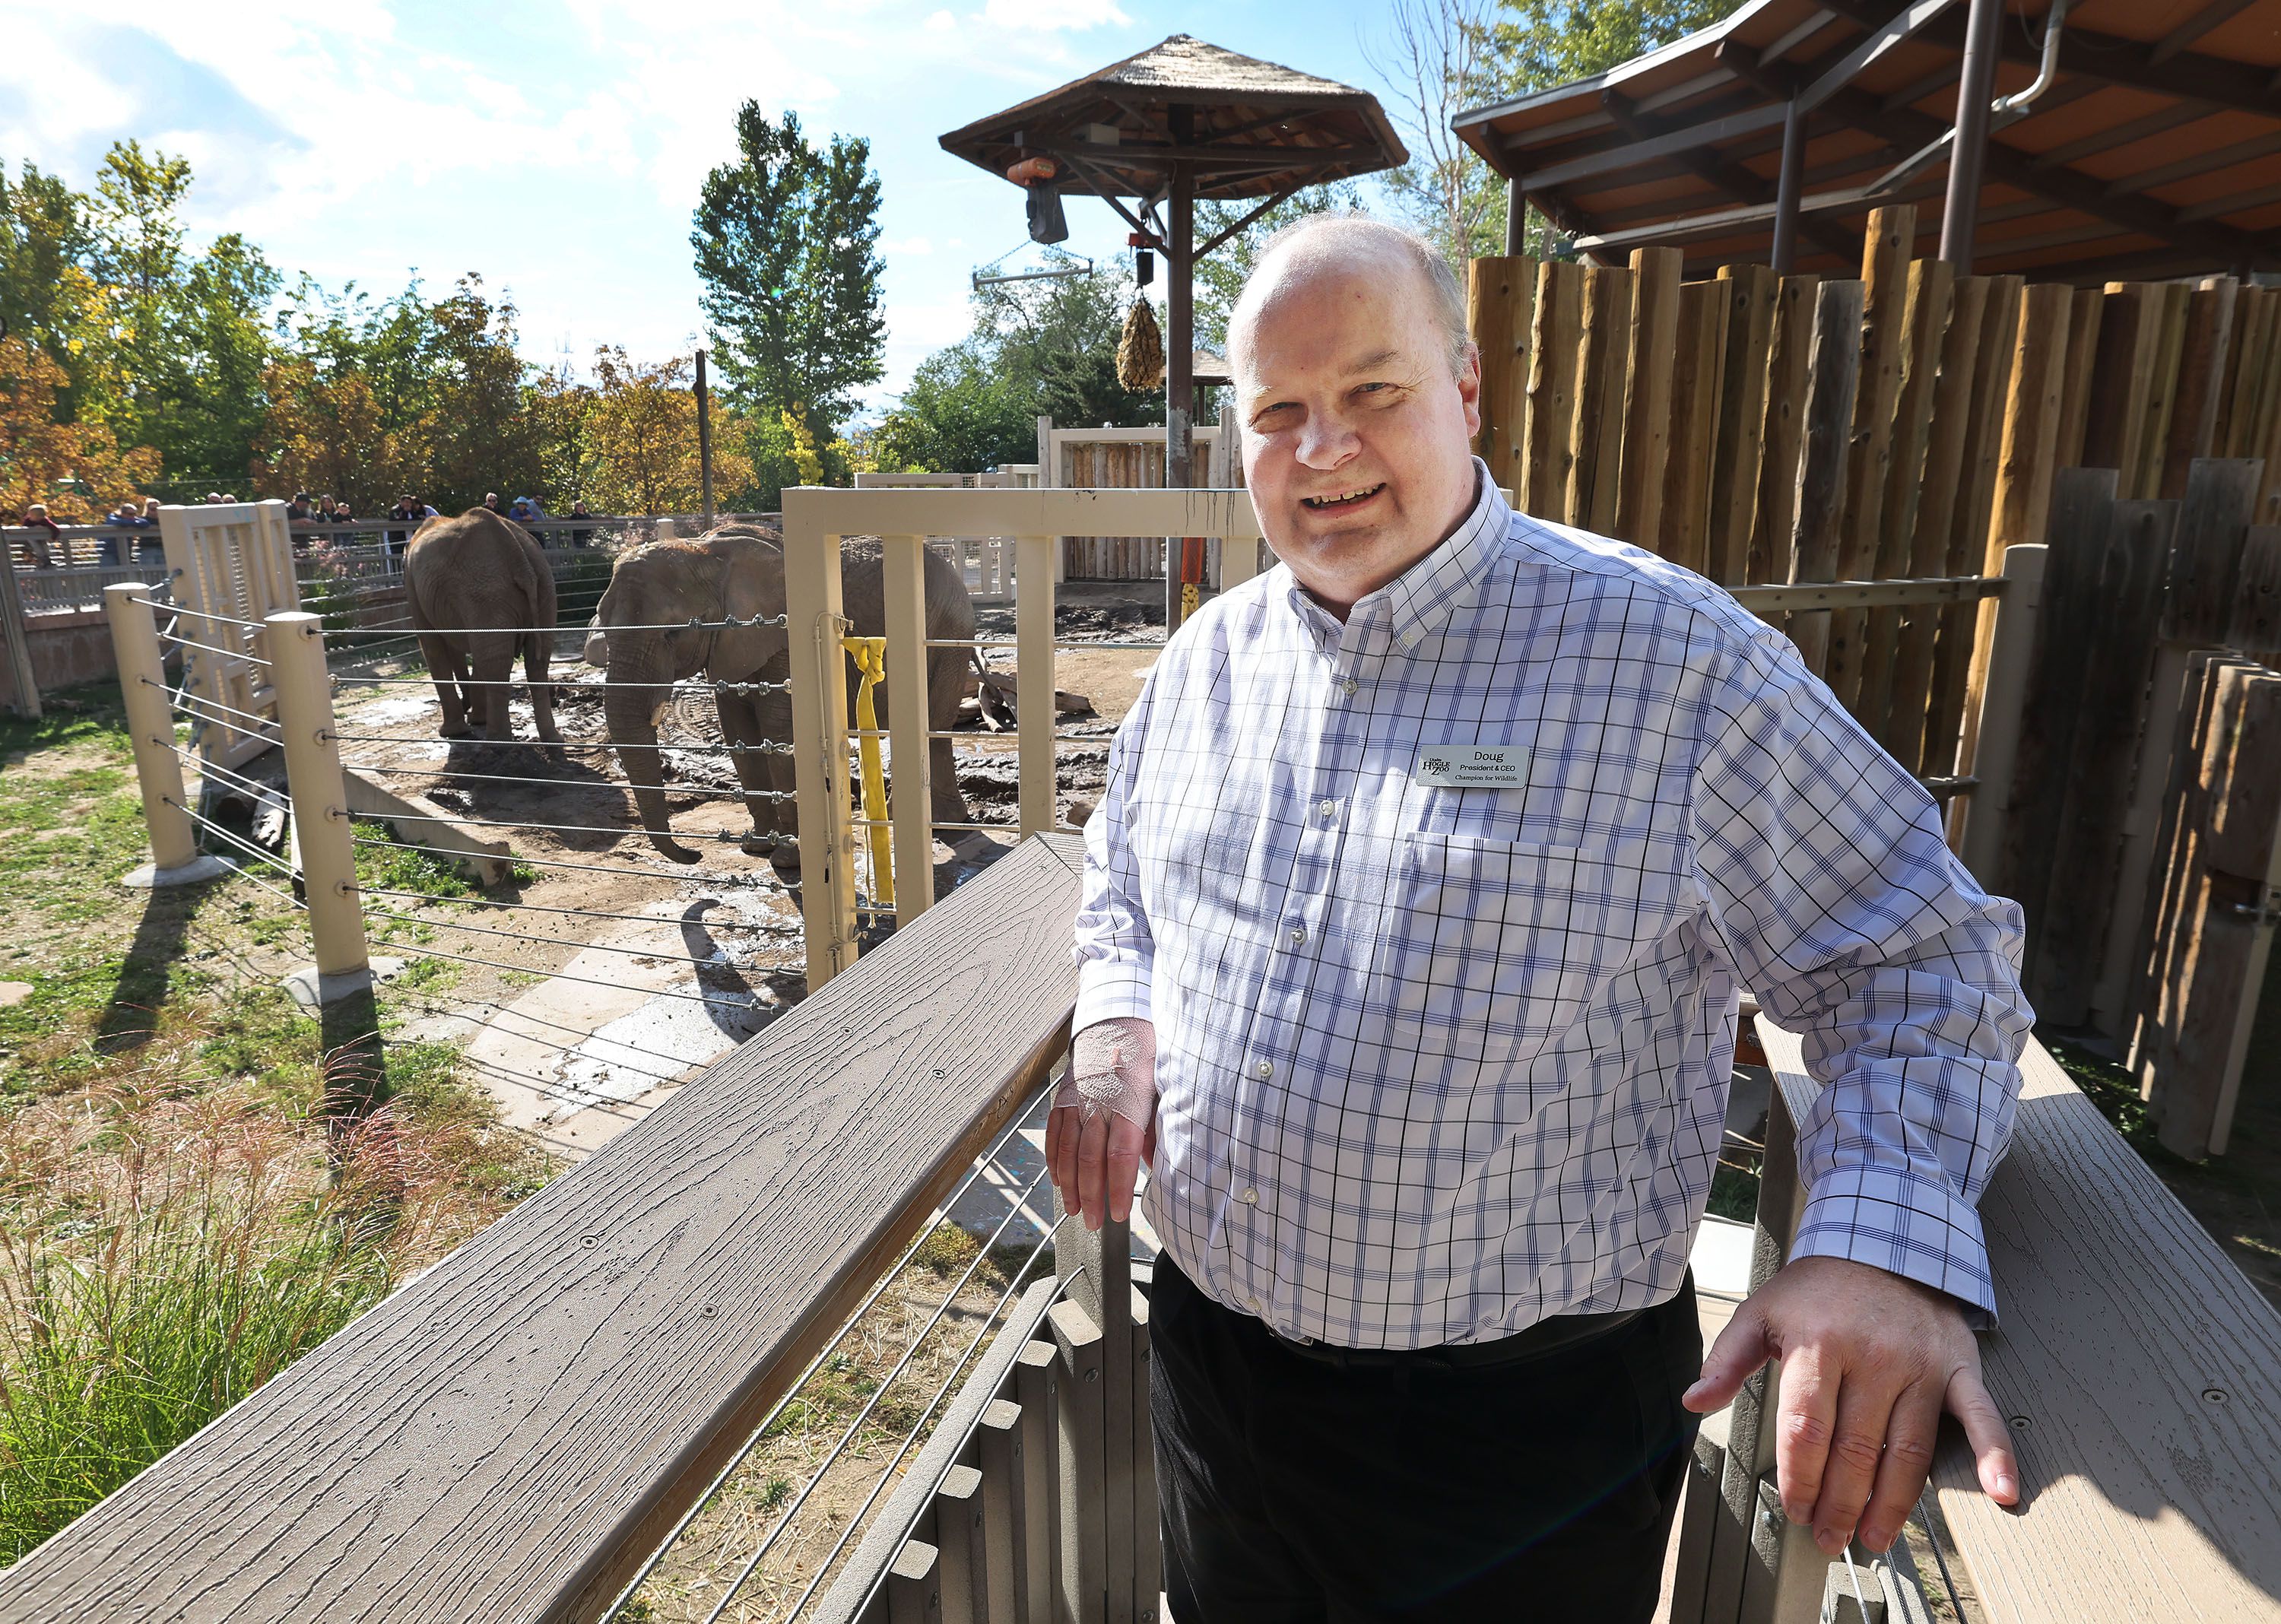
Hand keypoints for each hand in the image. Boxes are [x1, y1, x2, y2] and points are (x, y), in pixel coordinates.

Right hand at [1045, 1017, 1156, 1231]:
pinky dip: (1053, 1160)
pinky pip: (1054, 1134)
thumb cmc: (1145, 1059)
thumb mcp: (1161, 1091)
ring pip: (1067, 1151)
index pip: (1120, 1156)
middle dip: (1091, 1196)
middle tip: (1094, 1224)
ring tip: (1073, 1210)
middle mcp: (1098, 1107)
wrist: (1115, 1022)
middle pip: (1089, 1159)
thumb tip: (1159, 1167)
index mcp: (1127, 1106)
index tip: (1118, 1213)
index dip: (1117, 1187)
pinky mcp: (1063, 1098)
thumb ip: (1157, 1130)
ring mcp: (1076, 1103)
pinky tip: (1057, 1180)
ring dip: (1069, 1185)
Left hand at [1683, 1255, 2018, 1554]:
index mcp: (1820, 1345)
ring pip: (1908, 1450)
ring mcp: (1920, 1365)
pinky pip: (1981, 1416)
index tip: (1795, 1508)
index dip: (1800, 1478)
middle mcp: (1874, 1357)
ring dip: (1893, 1504)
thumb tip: (1693, 1401)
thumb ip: (1726, 1359)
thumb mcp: (1762, 1312)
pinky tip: (2001, 1493)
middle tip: (1830, 1536)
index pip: (1807, 1429)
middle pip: (1856, 1450)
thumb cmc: (1819, 1287)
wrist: (1885, 1239)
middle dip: (1840, 1503)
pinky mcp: (1958, 1368)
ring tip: (1875, 1538)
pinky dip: (1996, 1456)